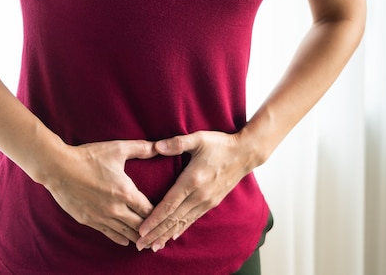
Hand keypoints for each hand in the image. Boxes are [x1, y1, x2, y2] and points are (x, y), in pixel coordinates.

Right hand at [43, 139, 157, 245]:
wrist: (58, 168)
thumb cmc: (89, 157)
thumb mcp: (117, 149)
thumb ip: (141, 148)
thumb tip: (159, 145)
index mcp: (125, 192)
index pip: (149, 210)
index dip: (158, 214)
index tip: (165, 215)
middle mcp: (115, 208)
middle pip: (139, 225)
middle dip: (150, 229)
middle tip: (159, 233)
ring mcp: (101, 216)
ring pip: (124, 233)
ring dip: (136, 237)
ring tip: (146, 242)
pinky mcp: (88, 220)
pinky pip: (108, 233)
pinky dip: (119, 238)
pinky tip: (125, 241)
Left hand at [136, 131, 254, 251]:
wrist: (245, 153)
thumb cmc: (220, 144)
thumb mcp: (198, 139)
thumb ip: (177, 143)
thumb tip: (156, 146)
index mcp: (192, 180)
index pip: (169, 205)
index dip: (154, 219)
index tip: (141, 230)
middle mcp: (199, 195)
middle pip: (173, 218)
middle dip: (156, 232)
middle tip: (140, 244)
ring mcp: (206, 200)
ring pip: (183, 222)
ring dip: (166, 234)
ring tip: (153, 246)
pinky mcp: (212, 202)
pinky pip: (193, 219)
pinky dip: (181, 229)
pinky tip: (172, 236)